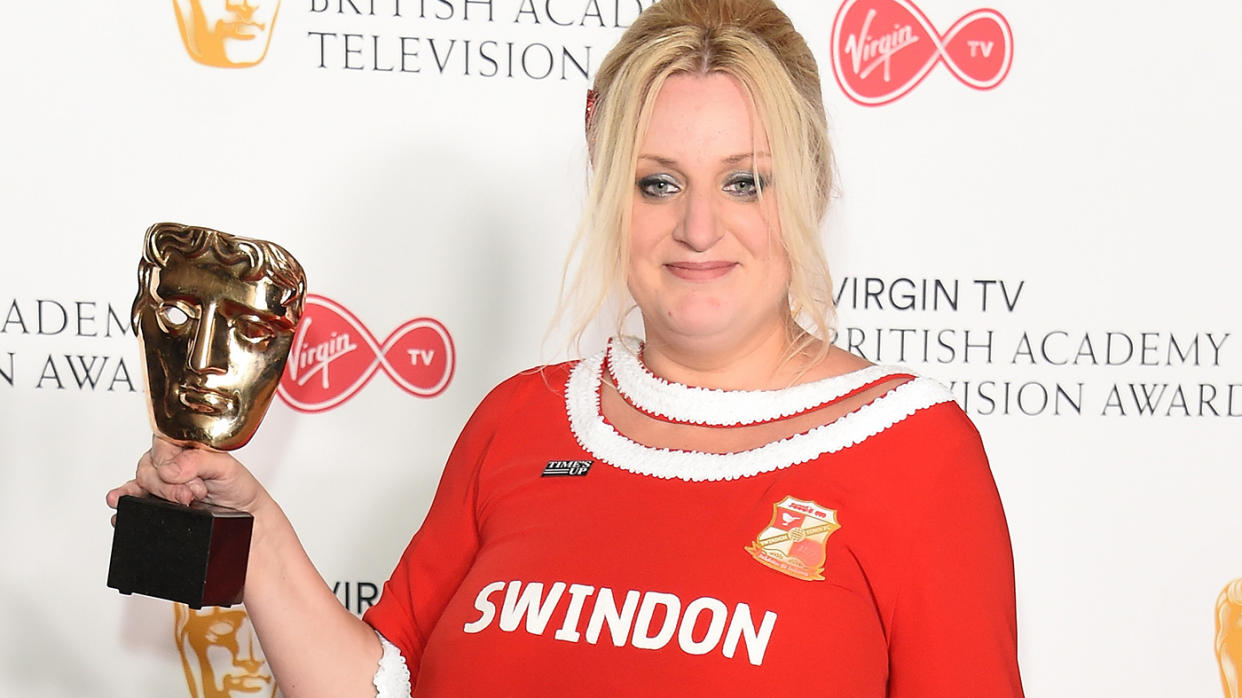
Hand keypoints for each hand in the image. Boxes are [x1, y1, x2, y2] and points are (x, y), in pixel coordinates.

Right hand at [105, 435, 268, 515]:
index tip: (192, 483)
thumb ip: (199, 461)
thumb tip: (169, 468)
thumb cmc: (238, 488)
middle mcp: (170, 463)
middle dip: (165, 486)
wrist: (247, 520)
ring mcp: (161, 484)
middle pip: (148, 467)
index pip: (163, 444)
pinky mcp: (156, 504)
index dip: (170, 462)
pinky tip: (120, 512)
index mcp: (186, 446)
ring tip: (134, 500)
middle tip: (189, 498)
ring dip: (135, 493)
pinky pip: (132, 503)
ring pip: (137, 483)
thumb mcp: (227, 468)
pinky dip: (124, 506)